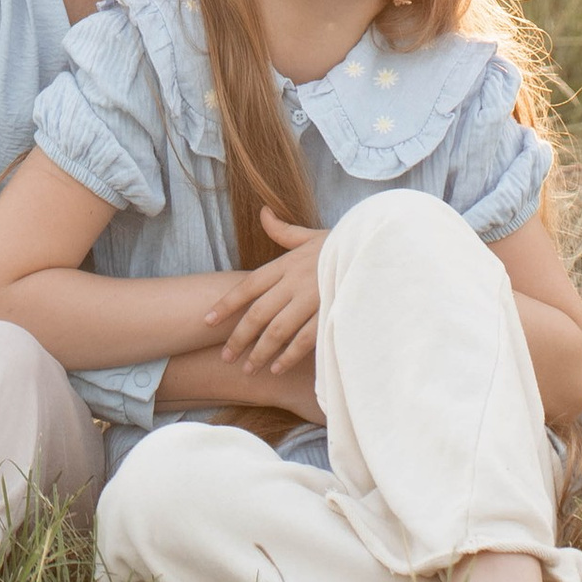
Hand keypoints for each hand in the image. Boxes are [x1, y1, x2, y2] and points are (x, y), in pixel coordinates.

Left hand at [204, 210, 326, 375]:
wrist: (374, 248)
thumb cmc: (341, 244)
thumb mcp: (310, 234)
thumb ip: (283, 231)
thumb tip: (263, 213)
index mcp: (286, 263)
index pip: (248, 285)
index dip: (226, 304)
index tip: (208, 320)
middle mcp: (294, 282)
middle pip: (258, 313)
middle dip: (239, 337)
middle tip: (226, 356)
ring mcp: (312, 299)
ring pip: (277, 330)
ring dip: (260, 351)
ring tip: (248, 368)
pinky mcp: (329, 313)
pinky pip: (305, 339)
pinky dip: (289, 355)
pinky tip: (277, 368)